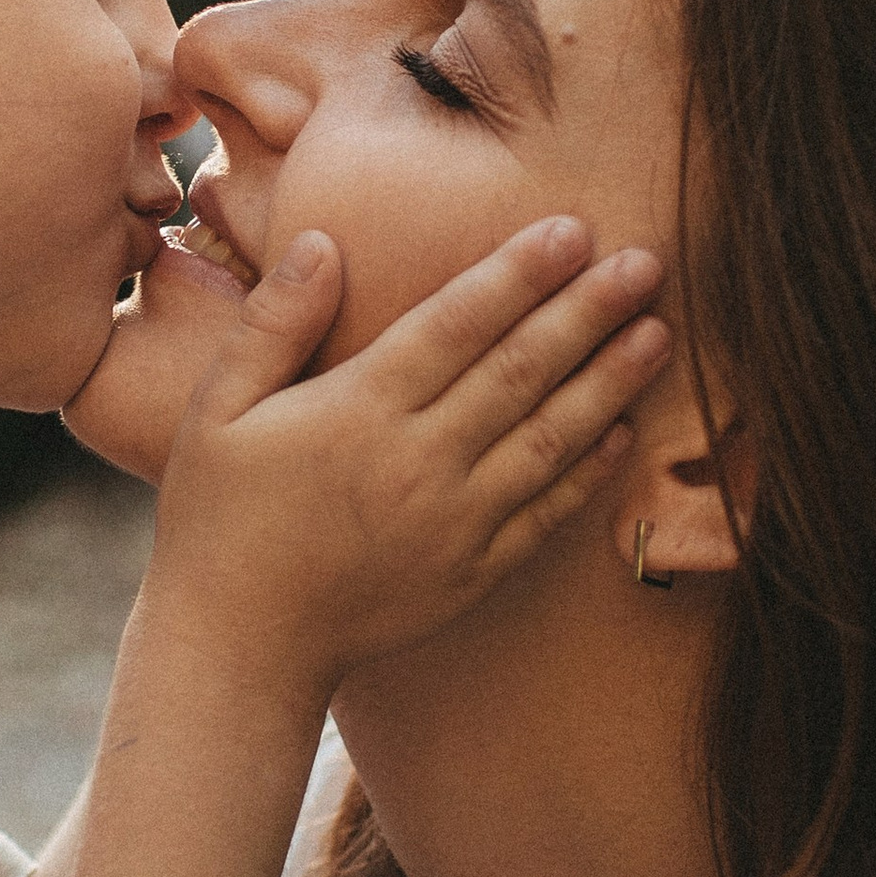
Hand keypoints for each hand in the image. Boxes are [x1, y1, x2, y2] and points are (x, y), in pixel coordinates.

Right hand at [147, 219, 667, 692]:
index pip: (456, 323)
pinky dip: (589, 471)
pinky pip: (545, 514)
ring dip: (608, 383)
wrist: (240, 646)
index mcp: (357, 411)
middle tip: (646, 260)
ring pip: (549, 439)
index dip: (518, 273)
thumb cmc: (218, 518)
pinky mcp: (472, 574)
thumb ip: (273, 323)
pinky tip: (624, 431)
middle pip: (520, 372)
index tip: (570, 230)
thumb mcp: (217, 409)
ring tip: (658, 331)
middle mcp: (417, 462)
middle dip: (588, 311)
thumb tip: (324, 242)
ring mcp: (453, 524)